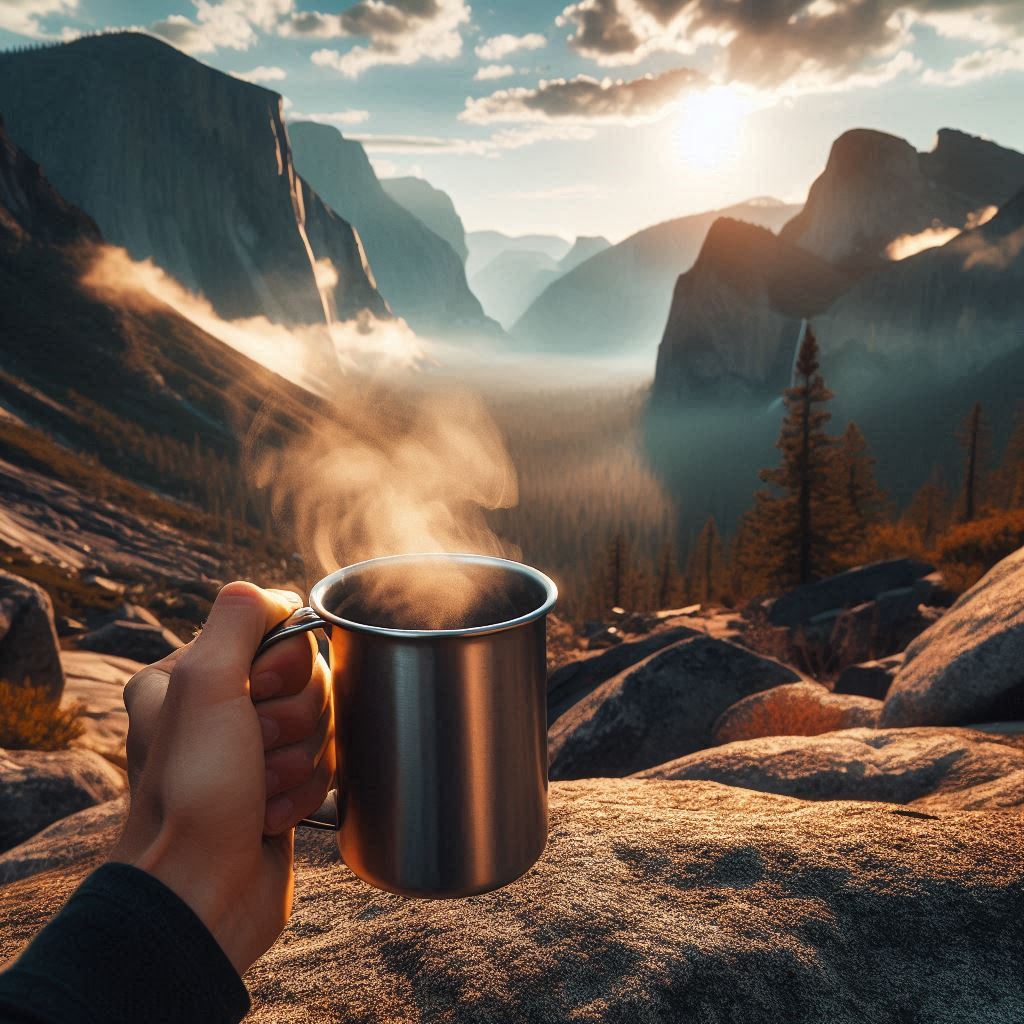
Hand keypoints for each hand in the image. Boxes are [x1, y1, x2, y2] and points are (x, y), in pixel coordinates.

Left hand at [111, 582, 334, 973]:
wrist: (201, 893)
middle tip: (257, 750)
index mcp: (189, 675)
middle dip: (294, 719)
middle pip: (307, 678)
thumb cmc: (195, 794)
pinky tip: (270, 817)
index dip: (286, 664)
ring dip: (300, 760)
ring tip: (260, 792)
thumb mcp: (205, 683)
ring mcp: (249, 750)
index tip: (258, 695)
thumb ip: (239, 620)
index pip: (277, 631)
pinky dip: (305, 791)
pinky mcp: (276, 787)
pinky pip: (322, 764)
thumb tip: (273, 594)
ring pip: (320, 723)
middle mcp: (218, 708)